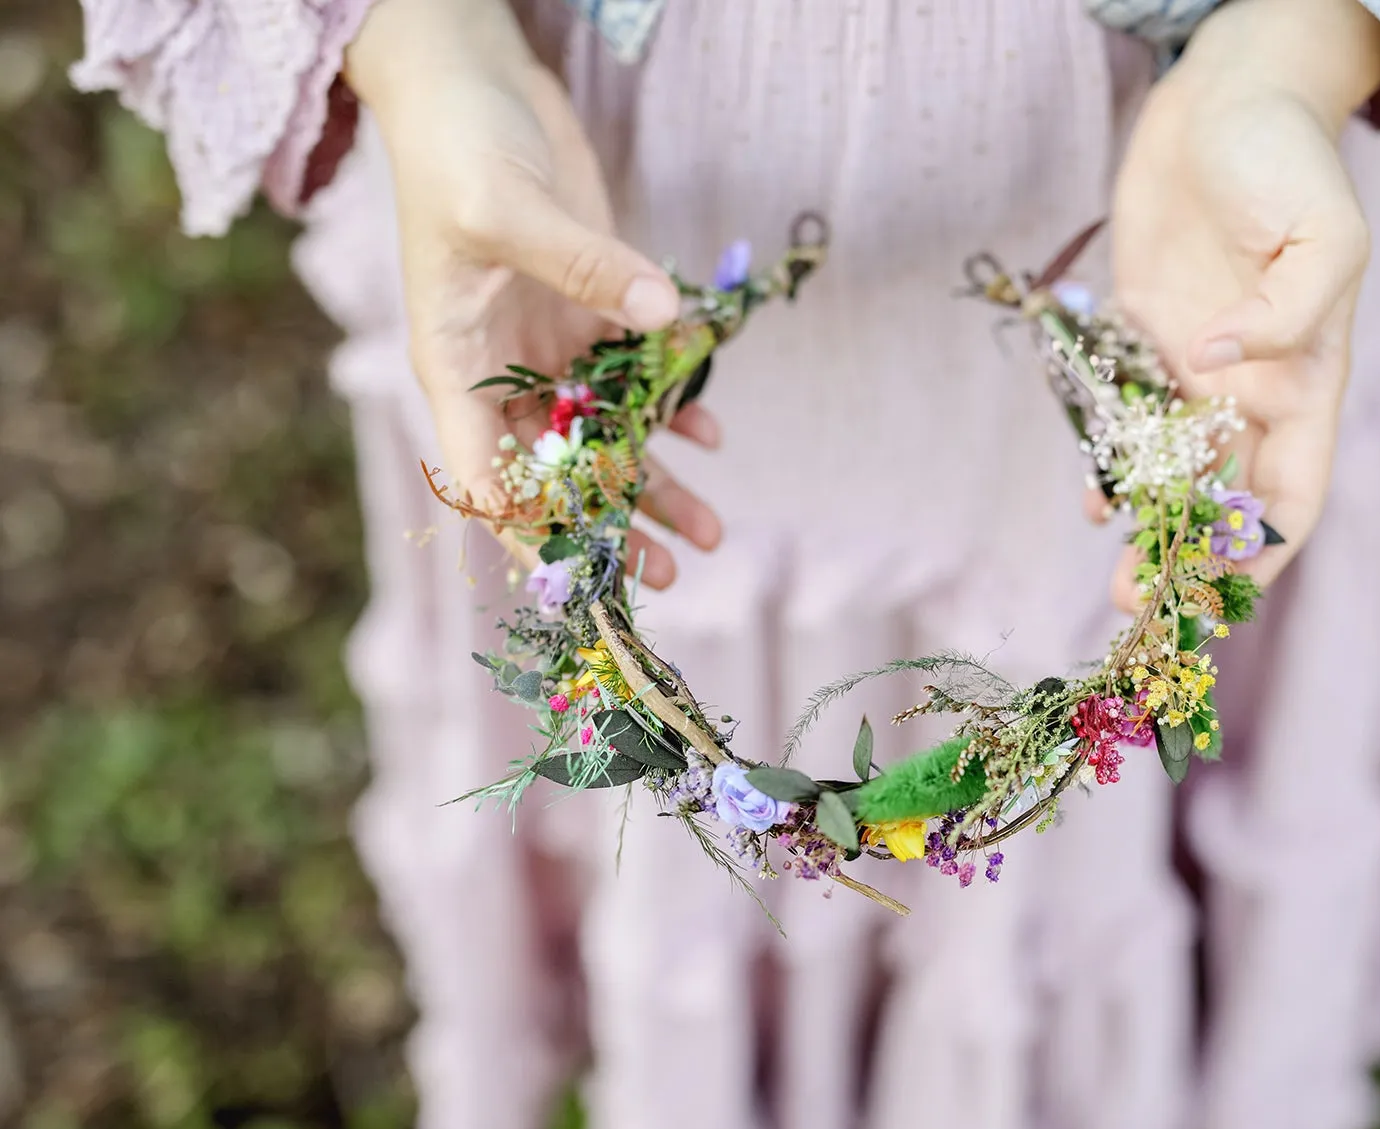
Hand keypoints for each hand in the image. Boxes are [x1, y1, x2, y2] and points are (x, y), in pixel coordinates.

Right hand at [343, 0, 716, 586]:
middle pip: (559, 472)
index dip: (531, 532)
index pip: (486, 476)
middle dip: (613, 527)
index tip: (583, 580)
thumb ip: (583, 266)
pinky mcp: (590, 308)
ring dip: (657, 484)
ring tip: (710, 534)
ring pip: (606, 435)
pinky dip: (675, 405)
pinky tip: (712, 430)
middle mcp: (501, 370)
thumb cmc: (458, 145)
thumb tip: (662, 320)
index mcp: (453, 365)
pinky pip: (637, 375)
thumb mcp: (505, 208)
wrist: (474, 83)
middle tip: (668, 577)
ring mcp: (547, 342)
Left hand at [1105, 0, 1379, 609]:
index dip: (1266, 551)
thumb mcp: (1323, 230)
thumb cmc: (1286, 156)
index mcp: (1308, 377)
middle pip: (1226, 499)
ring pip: (1173, 472)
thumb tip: (1220, 367)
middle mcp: (1251, 387)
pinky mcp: (1141, 339)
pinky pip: (1125, 420)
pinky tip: (1091, 498)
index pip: (1297, 493)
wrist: (1223, 95)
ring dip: (1147, 527)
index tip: (1222, 597)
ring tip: (1114, 573)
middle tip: (1139, 600)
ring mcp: (1194, 368)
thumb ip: (1289, 312)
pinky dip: (1110, 464)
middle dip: (1190, 558)